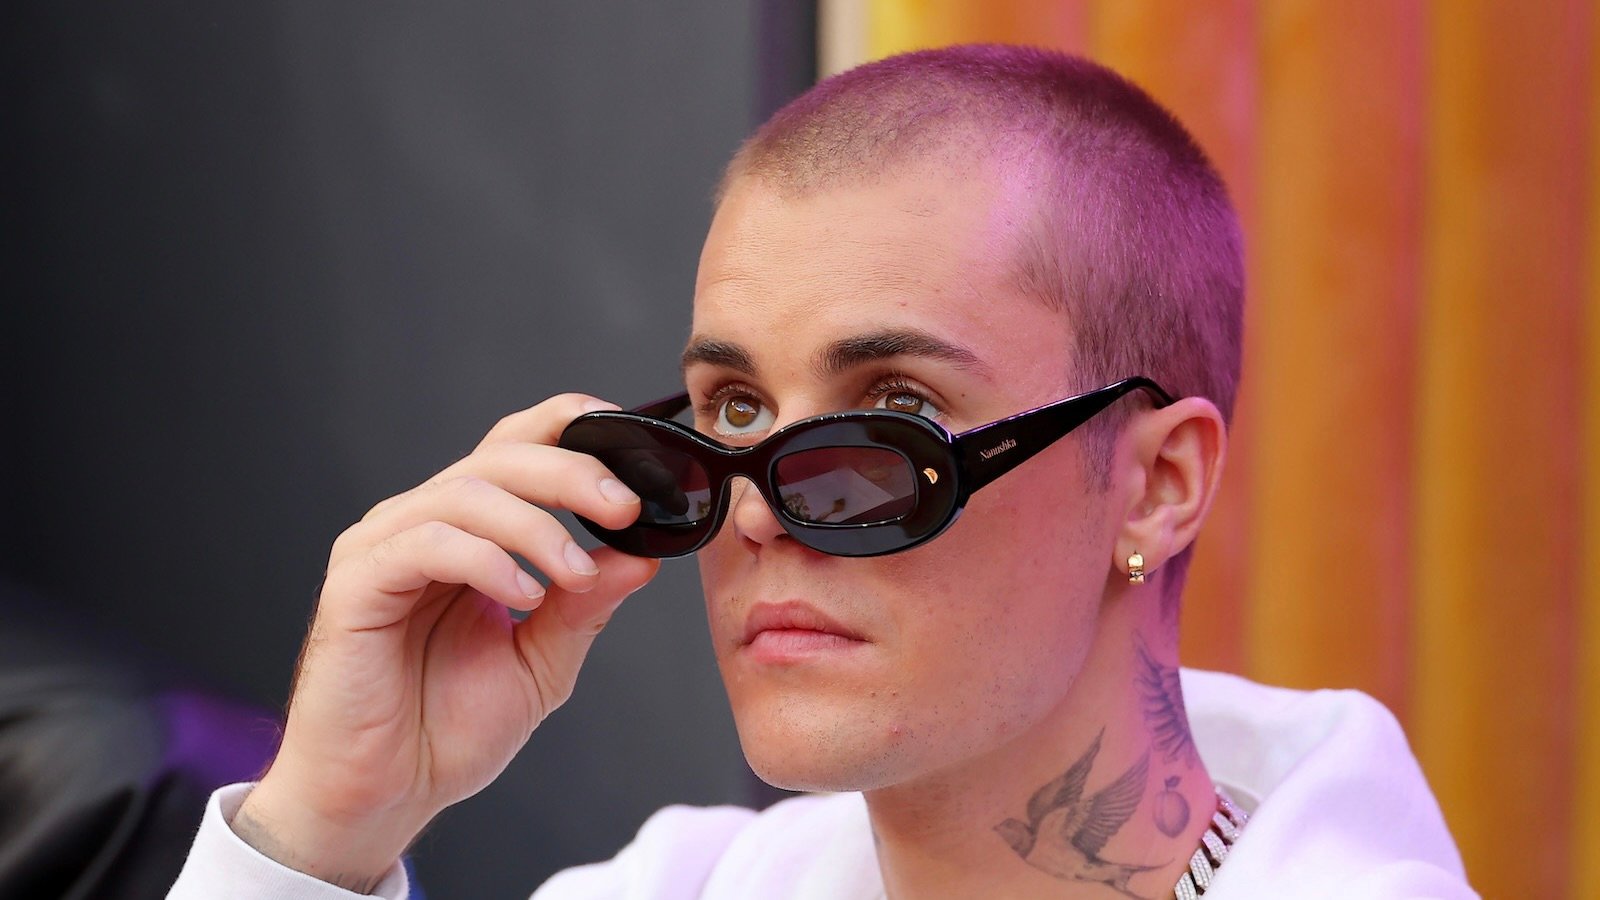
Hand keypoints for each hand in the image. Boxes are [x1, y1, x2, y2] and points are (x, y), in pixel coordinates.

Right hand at [232, 394, 659, 889]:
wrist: (385, 796)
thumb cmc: (447, 727)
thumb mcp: (542, 662)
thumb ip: (586, 605)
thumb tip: (643, 555)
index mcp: (469, 531)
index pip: (518, 447)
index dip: (570, 427)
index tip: (632, 441)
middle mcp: (424, 524)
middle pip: (500, 457)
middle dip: (573, 473)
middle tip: (625, 508)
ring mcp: (384, 549)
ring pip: (467, 493)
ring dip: (536, 526)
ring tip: (575, 573)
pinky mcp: (355, 584)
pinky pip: (425, 543)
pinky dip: (485, 559)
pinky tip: (524, 595)